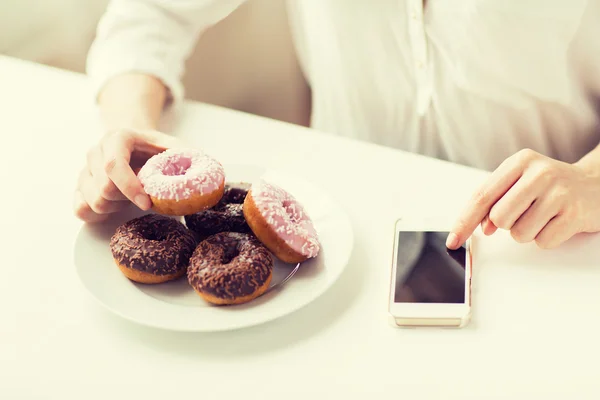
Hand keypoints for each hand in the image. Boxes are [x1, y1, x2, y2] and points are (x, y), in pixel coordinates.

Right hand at [74, 129, 182, 222]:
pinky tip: (117, 207)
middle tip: (144, 196)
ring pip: (93, 202)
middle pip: (103, 188)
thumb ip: (189, 157)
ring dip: (116, 207)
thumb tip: (211, 171)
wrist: (136, 146)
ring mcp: (85, 170)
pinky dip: (100, 215)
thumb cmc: (157, 150)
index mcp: (118, 138)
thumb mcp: (175, 148)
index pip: (113, 165)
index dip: (130, 187)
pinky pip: (81, 210)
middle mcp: (96, 152)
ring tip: (130, 198)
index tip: (148, 203)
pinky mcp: (80, 188)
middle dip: (127, 199)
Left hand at [446, 149, 599, 249]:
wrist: (596, 186)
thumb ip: (495, 201)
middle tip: (526, 212)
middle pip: (499, 218)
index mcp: (519, 162)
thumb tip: (481, 226)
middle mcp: (540, 172)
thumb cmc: (550, 187)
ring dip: (527, 231)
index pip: (482, 195)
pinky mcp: (574, 214)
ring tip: (544, 215)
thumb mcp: (520, 183)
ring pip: (519, 233)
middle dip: (506, 224)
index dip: (464, 221)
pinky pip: (542, 241)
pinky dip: (546, 238)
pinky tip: (557, 222)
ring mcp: (559, 192)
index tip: (453, 240)